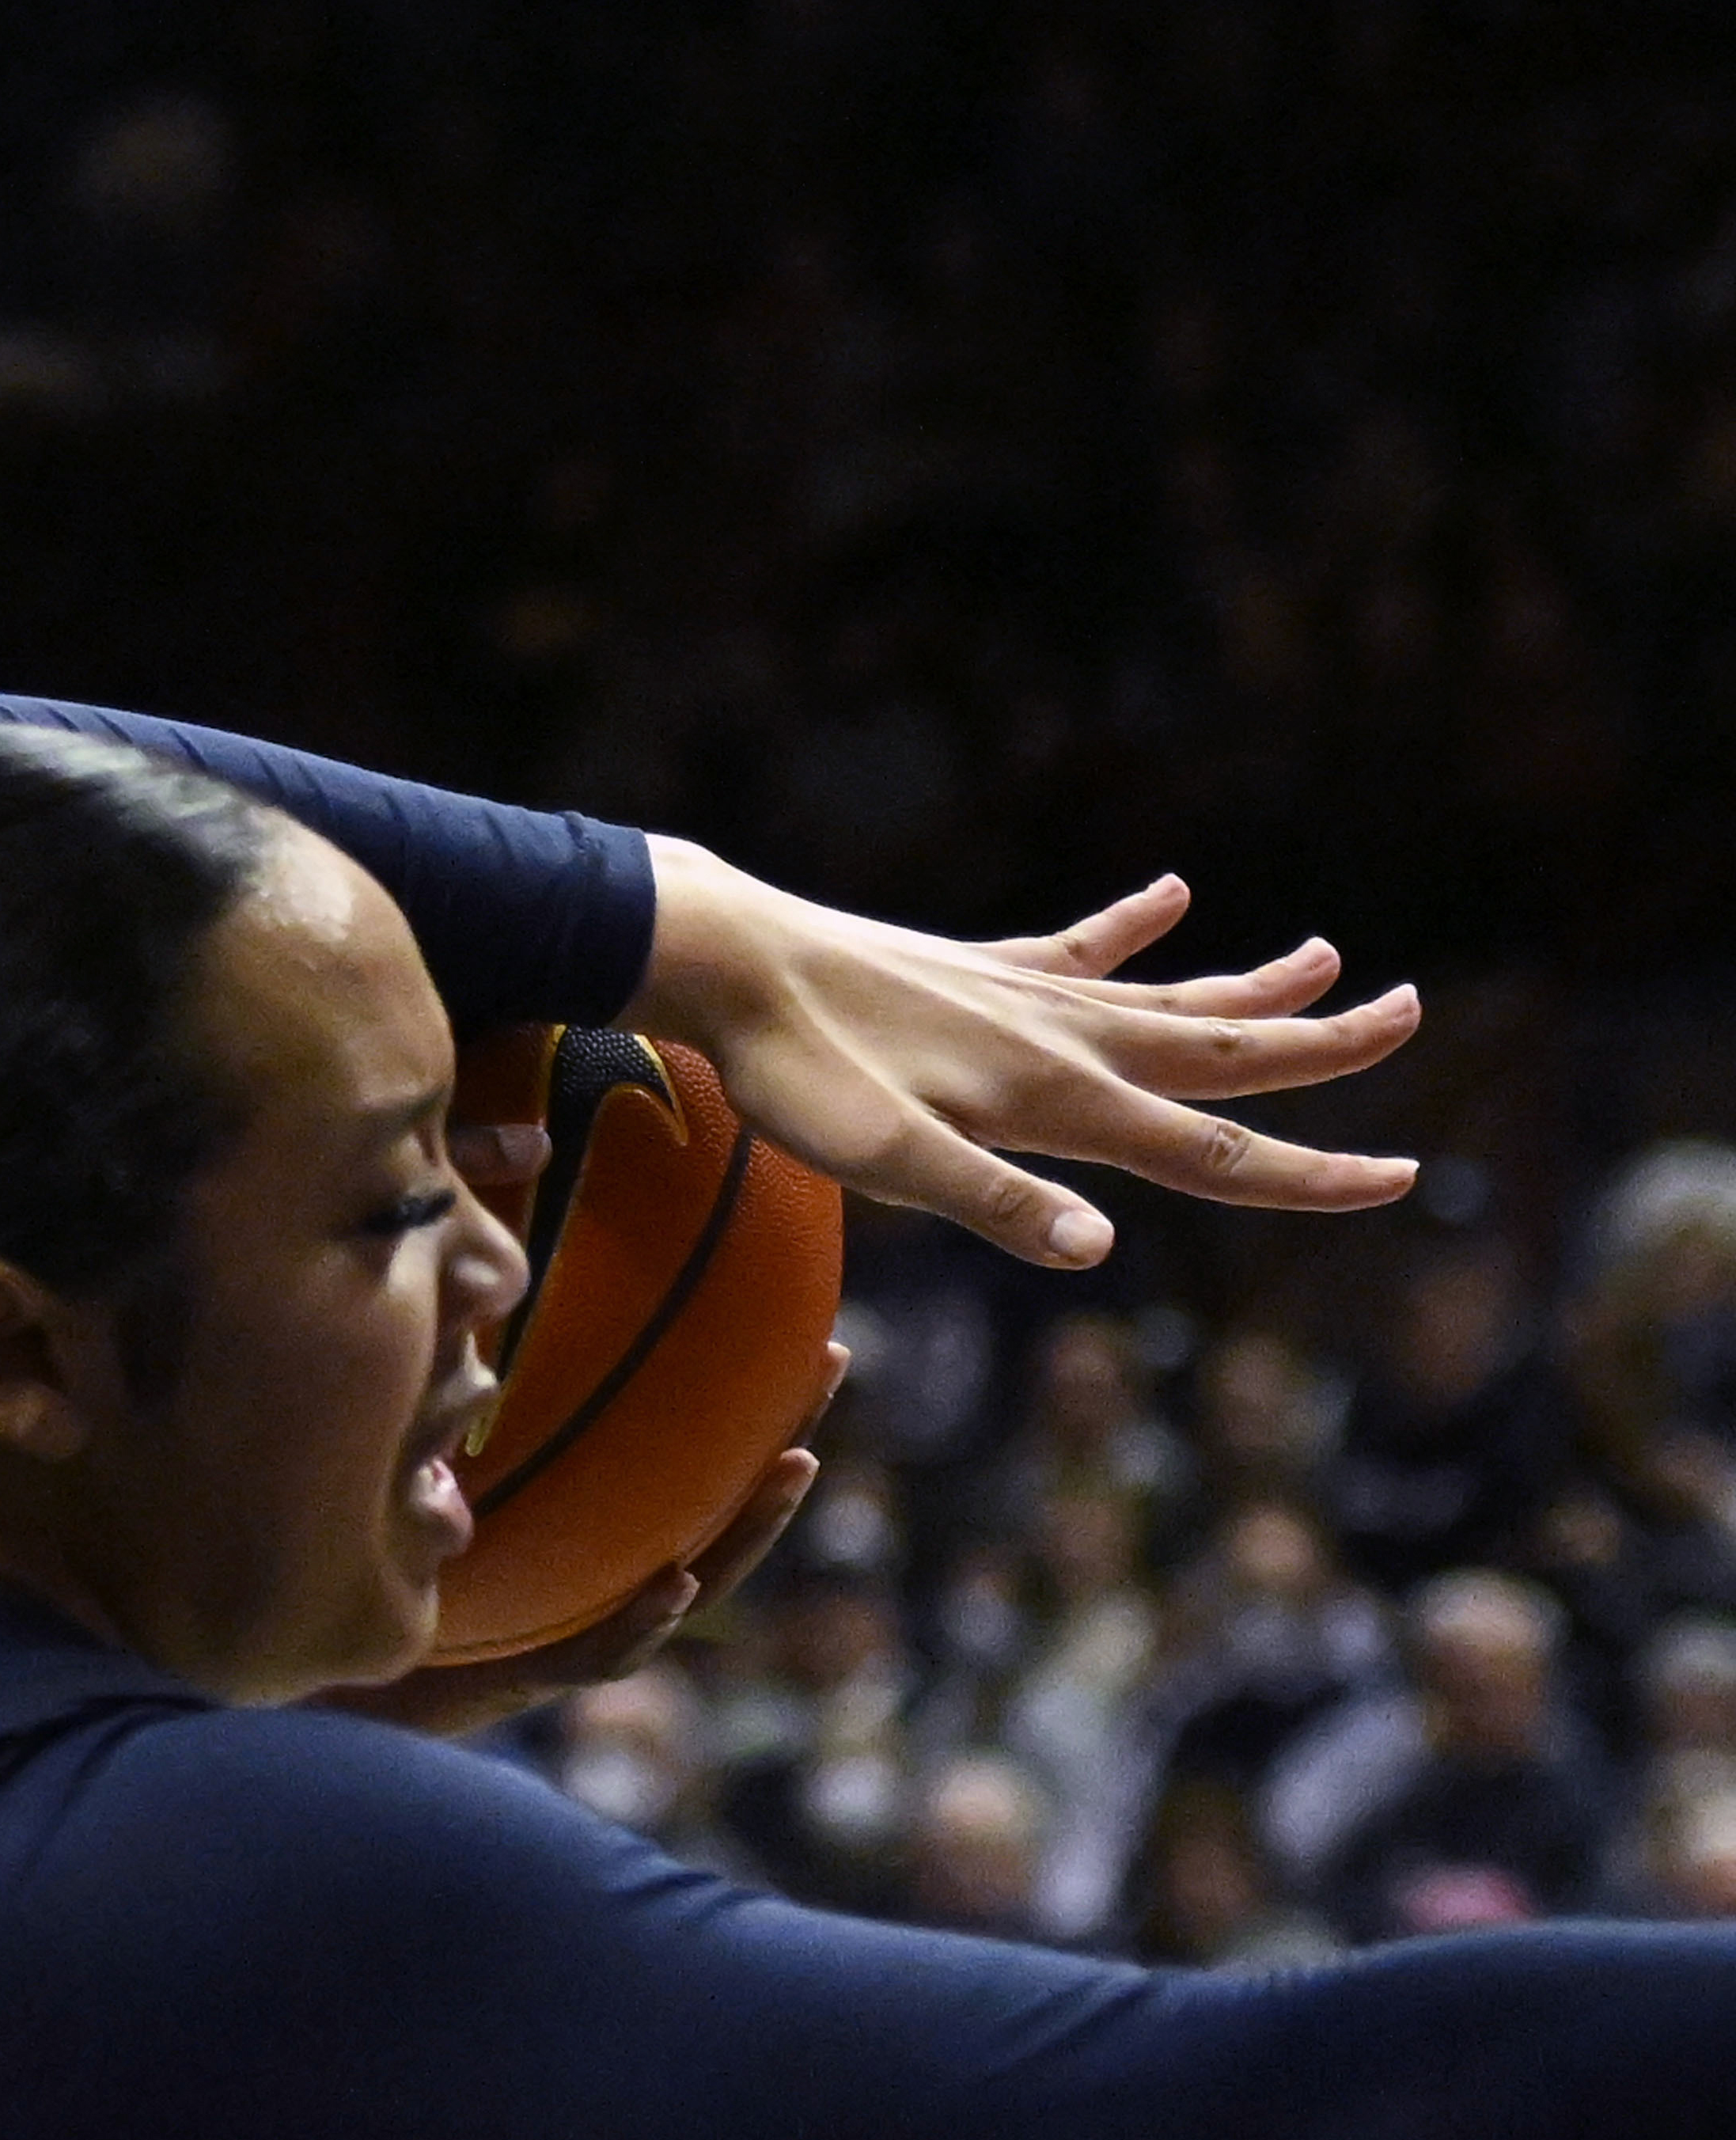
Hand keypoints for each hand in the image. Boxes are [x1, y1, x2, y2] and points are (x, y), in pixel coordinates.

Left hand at [322, 1354, 836, 1739]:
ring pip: (690, 1580)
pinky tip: (675, 1582)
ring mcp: (584, 1626)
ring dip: (746, 1528)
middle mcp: (608, 1572)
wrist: (340, 1662)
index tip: (810, 1332)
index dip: (753, 1403)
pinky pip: (602, 1648)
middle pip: (716, 1508)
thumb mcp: (433, 1462)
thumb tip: (467, 1283)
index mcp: (599, 1525)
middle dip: (775, 1437)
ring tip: (792, 1469)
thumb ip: (465, 1396)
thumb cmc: (389, 1556)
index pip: (691, 1459)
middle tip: (828, 1369)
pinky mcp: (538, 1673)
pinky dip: (642, 1619)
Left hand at [627, 841, 1417, 1269]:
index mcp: (1055, 1100)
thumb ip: (994, 1204)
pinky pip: (1077, 946)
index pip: (1209, 1153)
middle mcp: (1060, 1037)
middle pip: (1223, 1048)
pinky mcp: (975, 968)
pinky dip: (1131, 924)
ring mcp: (1021, 994)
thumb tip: (1102, 1249)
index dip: (1310, 1176)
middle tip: (1416, 1011)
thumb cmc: (793, 1071)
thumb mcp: (884, 1160)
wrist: (723, 957)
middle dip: (1325, 1045)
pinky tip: (1172, 890)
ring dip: (1254, 983)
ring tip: (1332, 955)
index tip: (1402, 1177)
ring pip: (1170, 993)